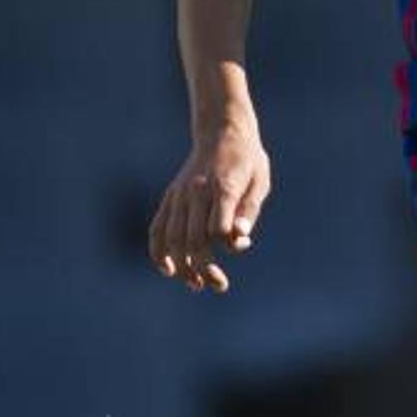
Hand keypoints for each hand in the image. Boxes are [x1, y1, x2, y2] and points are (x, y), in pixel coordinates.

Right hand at [150, 117, 271, 292]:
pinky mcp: (170, 197)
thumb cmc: (246, 161)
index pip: (217, 228)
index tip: (240, 244)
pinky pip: (157, 228)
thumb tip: (240, 240)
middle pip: (193, 239)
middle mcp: (196, 191)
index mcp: (223, 186)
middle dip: (204, 269)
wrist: (221, 131)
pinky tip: (168, 270)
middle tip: (219, 285)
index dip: (228, 245)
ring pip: (172, 238)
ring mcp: (180, 194)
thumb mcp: (259, 182)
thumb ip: (249, 210)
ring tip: (196, 283)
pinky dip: (158, 251)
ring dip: (182, 266)